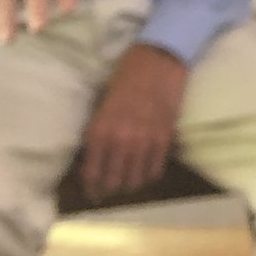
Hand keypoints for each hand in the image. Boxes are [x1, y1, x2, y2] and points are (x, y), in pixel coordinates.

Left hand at [79, 44, 188, 201]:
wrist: (157, 61)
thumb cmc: (124, 77)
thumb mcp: (101, 104)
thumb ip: (99, 130)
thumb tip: (94, 154)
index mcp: (99, 130)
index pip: (92, 171)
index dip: (91, 187)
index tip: (92, 193)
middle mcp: (120, 140)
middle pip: (113, 180)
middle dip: (109, 190)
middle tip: (108, 193)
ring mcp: (144, 141)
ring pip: (135, 179)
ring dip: (129, 185)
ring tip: (127, 185)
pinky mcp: (164, 138)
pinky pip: (155, 169)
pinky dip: (148, 175)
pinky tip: (145, 174)